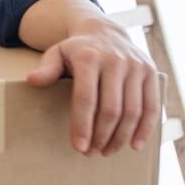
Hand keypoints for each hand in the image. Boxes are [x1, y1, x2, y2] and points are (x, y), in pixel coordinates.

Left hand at [27, 24, 159, 155]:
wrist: (105, 31)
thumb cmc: (77, 50)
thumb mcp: (56, 53)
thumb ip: (47, 68)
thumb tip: (32, 80)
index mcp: (89, 58)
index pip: (86, 98)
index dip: (83, 125)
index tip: (79, 148)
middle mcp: (115, 61)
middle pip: (111, 108)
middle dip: (102, 136)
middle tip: (92, 153)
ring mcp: (136, 66)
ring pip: (133, 110)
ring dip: (121, 137)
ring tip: (108, 151)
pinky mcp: (151, 72)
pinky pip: (152, 105)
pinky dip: (146, 128)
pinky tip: (135, 145)